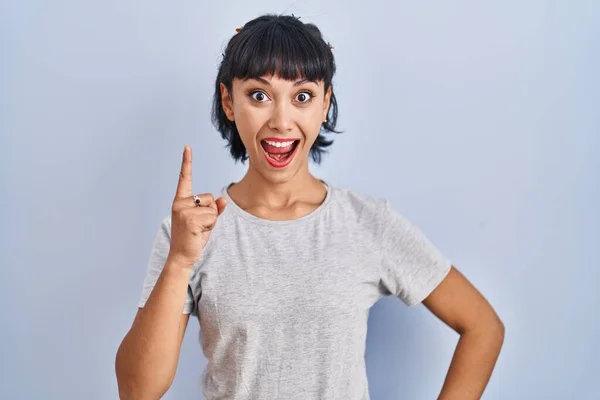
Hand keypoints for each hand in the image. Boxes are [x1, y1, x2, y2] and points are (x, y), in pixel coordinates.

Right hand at [167, 146, 226, 267]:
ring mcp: (183, 210)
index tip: (187, 147)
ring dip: (211, 221)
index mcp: (180, 201)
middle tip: (198, 226)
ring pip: (212, 208)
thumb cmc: (193, 238)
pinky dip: (210, 226)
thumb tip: (222, 200)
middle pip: (209, 198)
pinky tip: (198, 233)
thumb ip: (213, 209)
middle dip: (211, 213)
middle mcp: (179, 203)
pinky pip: (212, 217)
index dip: (187, 162)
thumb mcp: (205, 221)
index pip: (185, 178)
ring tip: (198, 230)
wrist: (181, 256)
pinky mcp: (189, 219)